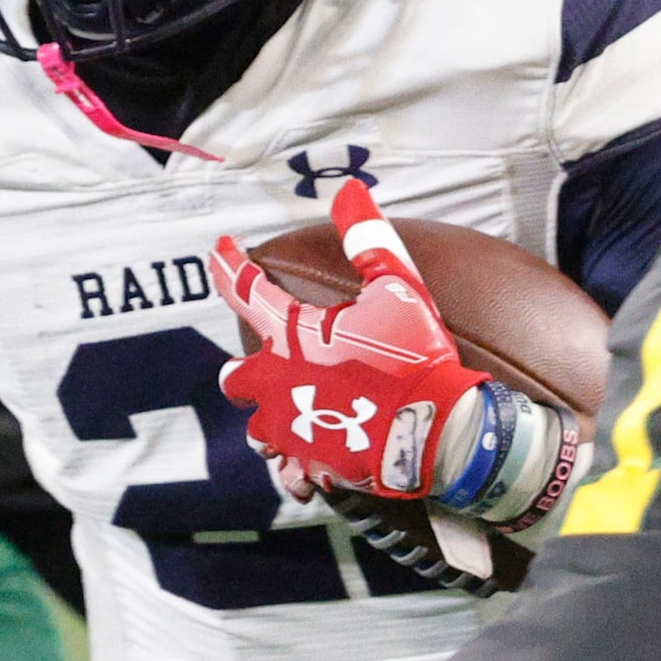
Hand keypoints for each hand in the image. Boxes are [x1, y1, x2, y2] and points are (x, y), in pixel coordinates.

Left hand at [210, 183, 490, 499]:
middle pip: (236, 378)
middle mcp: (277, 384)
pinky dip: (300, 466)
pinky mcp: (311, 465)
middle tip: (276, 365)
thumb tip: (350, 190)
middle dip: (248, 372)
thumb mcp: (397, 288)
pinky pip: (290, 470)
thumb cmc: (416, 355)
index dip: (229, 266)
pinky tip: (316, 459)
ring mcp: (291, 429)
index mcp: (293, 337)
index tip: (219, 250)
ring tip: (301, 413)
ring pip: (260, 428)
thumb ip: (368, 239)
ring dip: (275, 418)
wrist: (440, 430)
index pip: (246, 292)